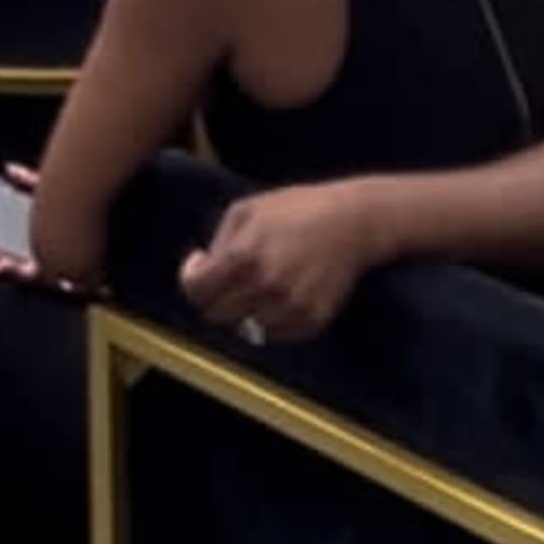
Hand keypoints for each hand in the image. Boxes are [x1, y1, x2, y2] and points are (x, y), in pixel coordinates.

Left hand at [178, 185, 383, 345]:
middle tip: (228, 279)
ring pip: (246, 329)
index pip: (196, 291)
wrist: (352, 222)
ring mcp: (290, 307)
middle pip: (216, 315)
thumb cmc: (296, 209)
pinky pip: (276, 334)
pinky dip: (270, 320)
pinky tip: (279, 295)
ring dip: (244, 311)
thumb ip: (218, 241)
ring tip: (256, 286)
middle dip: (215, 297)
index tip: (201, 268)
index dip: (191, 280)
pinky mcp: (312, 320)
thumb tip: (202, 268)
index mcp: (243, 256)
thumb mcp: (246, 209)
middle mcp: (265, 286)